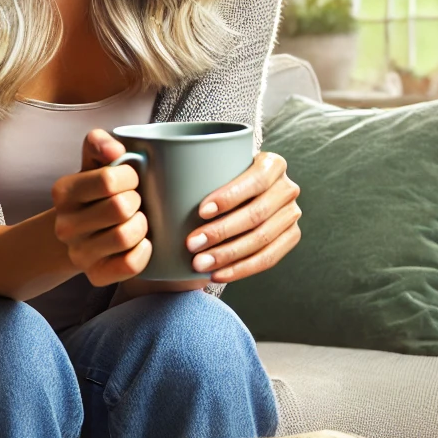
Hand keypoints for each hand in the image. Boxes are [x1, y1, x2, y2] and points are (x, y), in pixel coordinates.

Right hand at [49, 130, 150, 285]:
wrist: (80, 233)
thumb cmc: (96, 192)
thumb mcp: (93, 163)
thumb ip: (99, 143)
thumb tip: (116, 150)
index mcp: (63, 192)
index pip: (110, 180)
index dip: (130, 176)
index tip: (130, 178)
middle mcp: (65, 225)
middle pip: (120, 208)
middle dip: (137, 200)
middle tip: (135, 201)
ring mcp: (78, 253)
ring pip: (125, 236)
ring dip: (142, 225)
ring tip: (138, 220)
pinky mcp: (95, 275)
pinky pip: (129, 264)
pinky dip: (143, 251)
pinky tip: (142, 242)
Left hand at [185, 152, 301, 282]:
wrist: (245, 195)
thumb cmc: (222, 179)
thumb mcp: (217, 165)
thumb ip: (197, 166)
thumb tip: (145, 163)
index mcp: (272, 164)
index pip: (254, 181)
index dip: (229, 197)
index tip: (200, 212)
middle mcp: (287, 188)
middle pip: (257, 214)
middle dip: (221, 232)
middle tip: (191, 245)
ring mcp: (292, 215)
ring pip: (262, 240)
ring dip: (228, 255)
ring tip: (200, 263)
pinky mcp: (291, 237)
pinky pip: (269, 259)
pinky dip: (241, 269)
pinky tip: (218, 274)